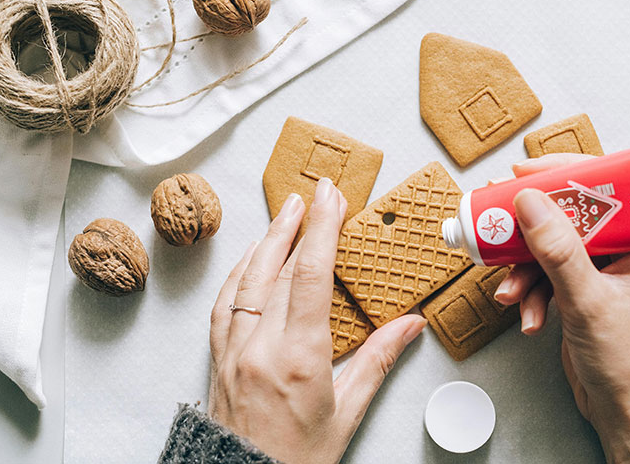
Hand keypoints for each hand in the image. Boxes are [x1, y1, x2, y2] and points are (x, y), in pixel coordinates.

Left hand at [207, 178, 426, 463]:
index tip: (331, 197)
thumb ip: (378, 361)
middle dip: (299, 224)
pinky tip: (251, 259)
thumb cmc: (298, 460)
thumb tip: (411, 324)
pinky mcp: (218, 361)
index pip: (311, 275)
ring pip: (248, 280)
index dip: (322, 228)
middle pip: (279, 268)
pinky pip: (224, 305)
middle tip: (315, 193)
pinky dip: (239, 274)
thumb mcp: (348, 413)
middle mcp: (262, 348)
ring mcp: (234, 352)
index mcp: (301, 357)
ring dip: (268, 241)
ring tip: (286, 212)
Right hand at [494, 154, 629, 463]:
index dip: (563, 174)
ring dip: (526, 270)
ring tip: (510, 293)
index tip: (523, 173)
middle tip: (496, 222)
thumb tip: (530, 202)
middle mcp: (629, 249)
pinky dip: (534, 293)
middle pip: (572, 215)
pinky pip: (550, 276)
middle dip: (532, 229)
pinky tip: (529, 317)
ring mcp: (606, 272)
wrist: (627, 414)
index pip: (607, 185)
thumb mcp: (588, 300)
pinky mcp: (586, 292)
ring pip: (554, 248)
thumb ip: (558, 250)